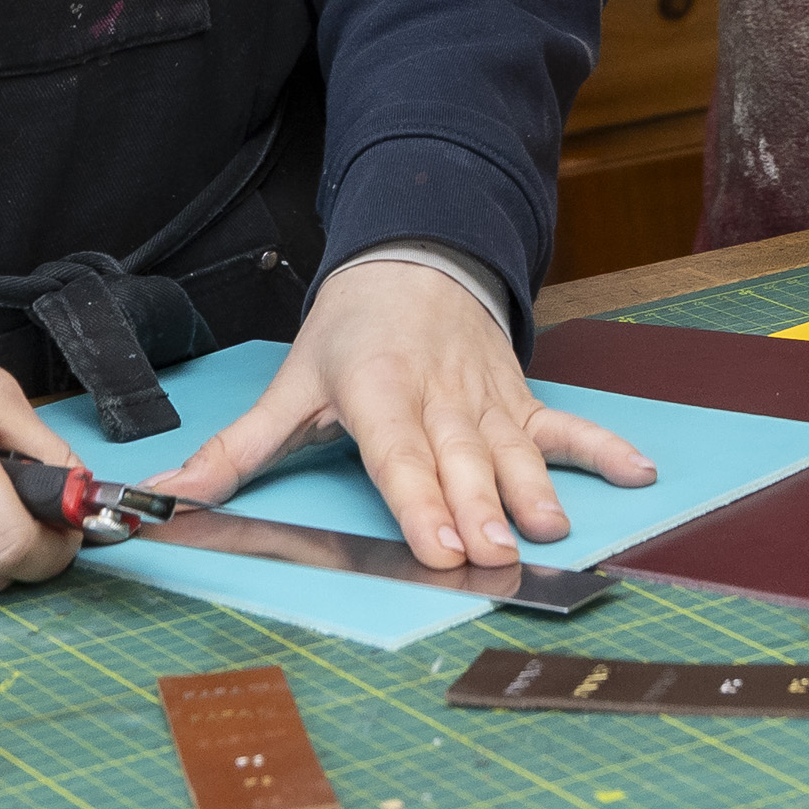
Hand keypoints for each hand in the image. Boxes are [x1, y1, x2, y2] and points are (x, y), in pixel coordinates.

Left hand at [143, 257, 651, 566]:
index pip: (397, 452)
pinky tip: (637, 472)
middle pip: (459, 458)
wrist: (415, 254)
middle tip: (491, 553)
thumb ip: (237, 451)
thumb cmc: (351, 327)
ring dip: (532, 489)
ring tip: (549, 530)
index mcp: (377, 388)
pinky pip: (563, 425)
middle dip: (476, 508)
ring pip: (510, 447)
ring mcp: (485, 395)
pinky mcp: (519, 396)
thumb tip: (170, 499)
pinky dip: (603, 447)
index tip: (436, 544)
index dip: (417, 500)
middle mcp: (437, 393)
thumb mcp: (289, 382)